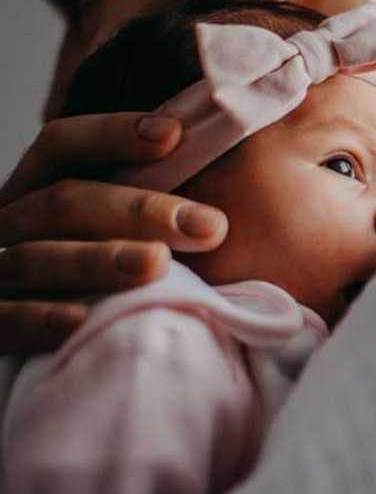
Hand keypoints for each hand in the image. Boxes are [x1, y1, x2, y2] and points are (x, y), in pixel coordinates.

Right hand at [0, 113, 227, 352]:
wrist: (32, 360)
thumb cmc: (97, 289)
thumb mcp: (116, 239)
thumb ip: (159, 216)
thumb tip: (235, 194)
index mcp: (36, 195)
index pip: (62, 147)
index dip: (112, 133)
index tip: (175, 134)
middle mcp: (7, 228)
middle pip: (63, 202)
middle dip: (138, 210)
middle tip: (209, 227)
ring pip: (36, 258)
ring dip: (98, 260)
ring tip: (158, 266)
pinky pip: (1, 320)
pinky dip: (37, 318)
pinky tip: (80, 320)